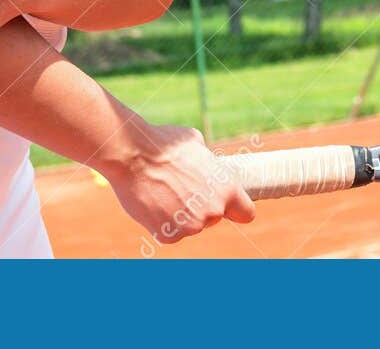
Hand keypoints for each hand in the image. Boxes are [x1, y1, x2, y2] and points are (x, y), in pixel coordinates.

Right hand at [100, 124, 255, 244]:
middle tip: (181, 188)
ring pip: (190, 225)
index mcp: (227, 189)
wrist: (133, 155)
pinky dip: (161, 222)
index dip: (237, 210)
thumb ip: (208, 163)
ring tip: (162, 190)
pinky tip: (152, 202)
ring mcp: (191, 227)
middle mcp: (214, 211)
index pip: (246, 213)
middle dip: (202, 207)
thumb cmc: (165, 144)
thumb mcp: (197, 144)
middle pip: (214, 218)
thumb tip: (208, 164)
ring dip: (180, 214)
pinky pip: (169, 231)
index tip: (230, 208)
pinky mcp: (169, 236)